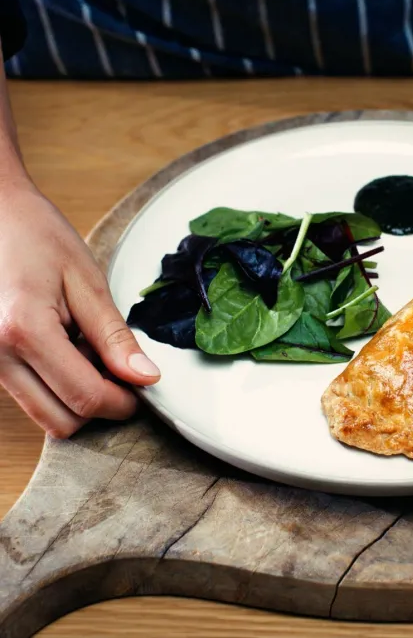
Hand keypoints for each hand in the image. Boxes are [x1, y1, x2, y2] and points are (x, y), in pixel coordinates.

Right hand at [0, 182, 159, 437]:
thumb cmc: (37, 236)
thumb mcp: (86, 282)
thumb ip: (115, 336)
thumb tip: (145, 377)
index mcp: (22, 330)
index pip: (83, 397)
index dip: (122, 402)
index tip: (143, 389)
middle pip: (60, 420)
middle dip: (100, 405)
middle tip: (122, 372)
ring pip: (43, 414)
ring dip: (77, 397)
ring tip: (91, 352)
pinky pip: (28, 395)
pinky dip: (56, 386)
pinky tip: (68, 351)